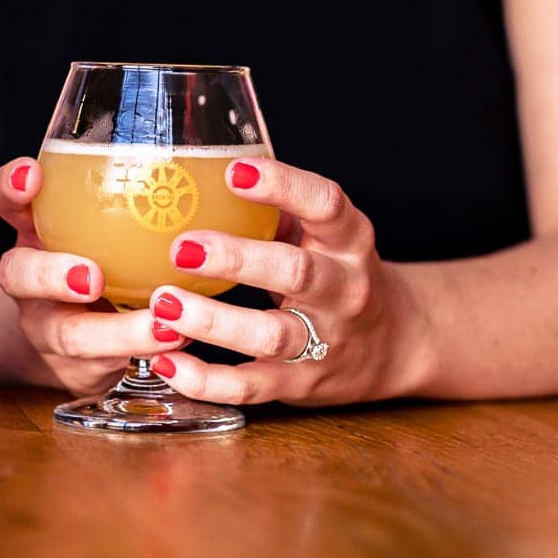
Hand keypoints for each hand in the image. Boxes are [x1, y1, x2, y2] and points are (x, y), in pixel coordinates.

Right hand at [0, 158, 181, 395]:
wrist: (86, 338)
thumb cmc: (108, 258)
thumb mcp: (107, 223)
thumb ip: (131, 194)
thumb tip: (210, 153)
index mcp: (35, 229)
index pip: (4, 200)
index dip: (9, 187)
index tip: (32, 174)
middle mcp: (31, 277)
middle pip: (17, 274)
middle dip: (51, 275)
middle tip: (92, 277)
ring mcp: (48, 326)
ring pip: (67, 334)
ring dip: (117, 331)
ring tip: (164, 325)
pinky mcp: (74, 367)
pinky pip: (102, 366)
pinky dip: (141, 353)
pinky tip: (177, 340)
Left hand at [146, 158, 428, 406]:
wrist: (395, 342)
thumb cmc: (335, 271)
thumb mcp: (321, 232)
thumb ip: (274, 206)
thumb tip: (195, 171)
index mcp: (348, 239)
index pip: (325, 204)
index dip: (283, 186)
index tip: (234, 171)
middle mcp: (343, 289)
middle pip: (295, 272)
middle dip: (235, 258)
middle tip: (181, 247)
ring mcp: (324, 341)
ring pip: (269, 335)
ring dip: (211, 321)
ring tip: (162, 304)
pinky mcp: (301, 384)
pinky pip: (251, 386)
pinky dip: (205, 380)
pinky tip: (167, 361)